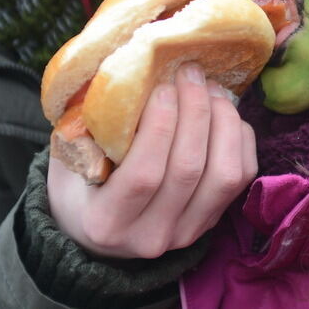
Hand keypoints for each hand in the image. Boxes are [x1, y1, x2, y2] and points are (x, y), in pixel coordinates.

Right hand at [47, 63, 256, 257]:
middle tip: (190, 73)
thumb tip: (122, 75)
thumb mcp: (67, 157)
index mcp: (107, 222)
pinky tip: (223, 111)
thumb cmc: (79, 182)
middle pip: (188, 169)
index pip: (144, 175)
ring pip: (224, 174)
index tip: (162, 87)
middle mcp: (150, 236)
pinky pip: (242, 176)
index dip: (160, 125)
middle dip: (195, 111)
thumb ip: (86, 126)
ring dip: (223, 121)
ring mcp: (187, 232)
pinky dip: (239, 137)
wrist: (98, 231)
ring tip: (210, 88)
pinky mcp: (212, 221)